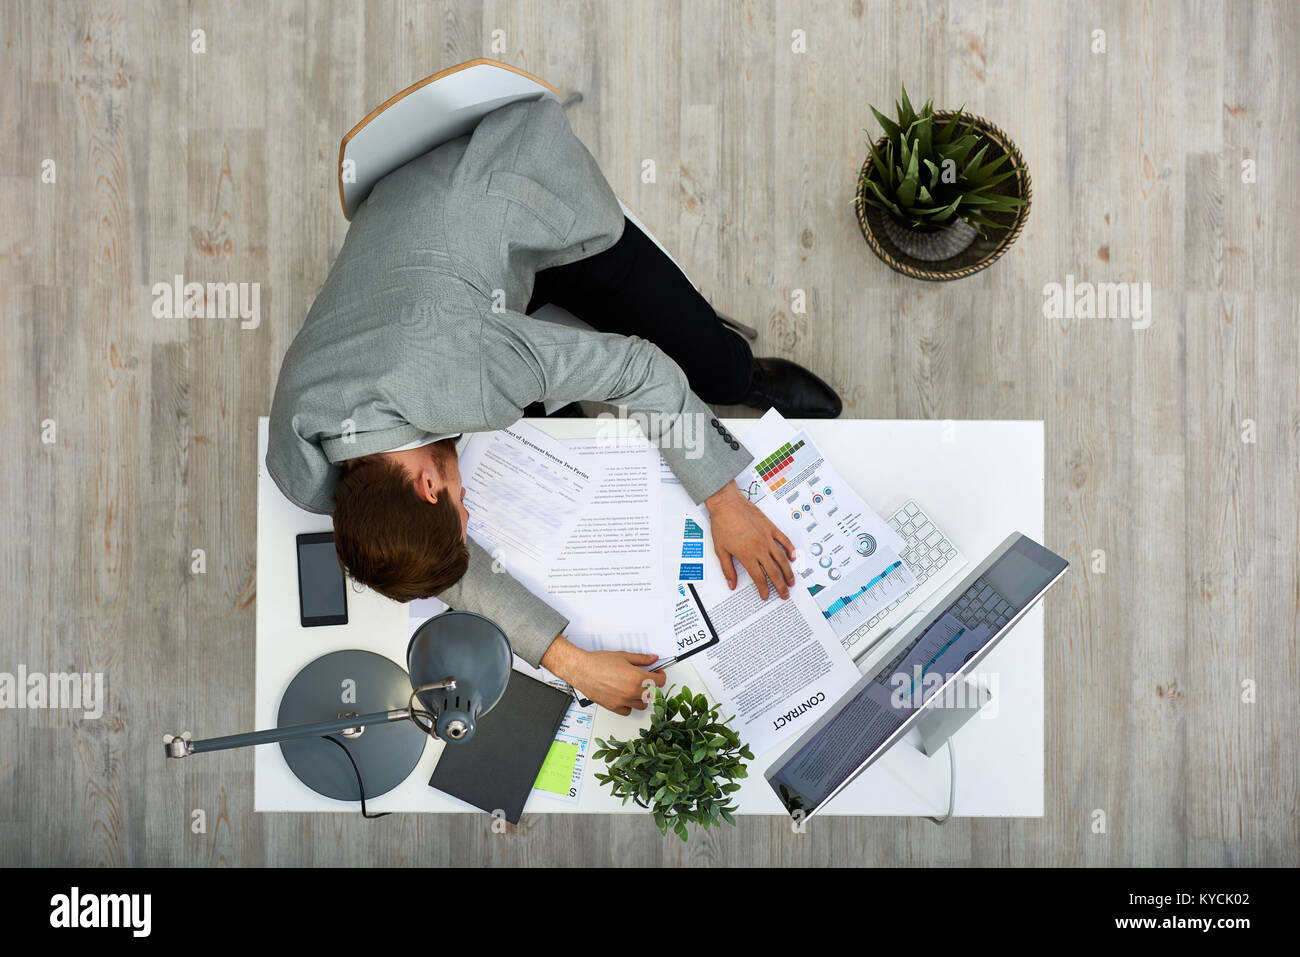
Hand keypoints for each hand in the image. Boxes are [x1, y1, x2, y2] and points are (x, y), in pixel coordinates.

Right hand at [540, 635, 665, 713]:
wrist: (581, 670)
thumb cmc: (598, 662)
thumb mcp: (623, 656)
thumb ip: (641, 659)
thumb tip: (653, 659)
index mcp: (636, 677)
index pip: (659, 682)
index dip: (661, 676)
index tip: (658, 674)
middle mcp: (631, 691)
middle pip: (653, 694)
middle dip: (653, 686)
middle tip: (648, 680)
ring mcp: (623, 701)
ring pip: (642, 705)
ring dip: (642, 697)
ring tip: (637, 688)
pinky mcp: (614, 707)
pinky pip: (628, 711)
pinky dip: (629, 706)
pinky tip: (626, 696)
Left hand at [705, 481, 795, 598]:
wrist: (726, 504)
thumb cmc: (722, 524)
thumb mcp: (721, 550)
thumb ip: (728, 569)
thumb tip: (731, 584)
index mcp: (747, 555)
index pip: (759, 577)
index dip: (764, 589)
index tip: (766, 595)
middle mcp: (759, 548)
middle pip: (774, 572)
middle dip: (780, 586)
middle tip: (784, 594)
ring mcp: (767, 538)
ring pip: (782, 559)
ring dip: (788, 572)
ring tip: (791, 581)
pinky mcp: (771, 528)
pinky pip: (784, 541)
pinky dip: (790, 550)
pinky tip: (793, 557)